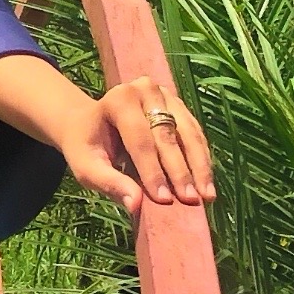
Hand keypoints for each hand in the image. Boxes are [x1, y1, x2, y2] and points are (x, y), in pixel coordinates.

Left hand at [69, 79, 215, 212]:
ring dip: (199, 166)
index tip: (164, 199)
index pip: (140, 139)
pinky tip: (207, 182)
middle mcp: (145, 90)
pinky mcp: (178, 105)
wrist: (90, 124)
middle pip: (167, 135)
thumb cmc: (86, 148)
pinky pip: (194, 133)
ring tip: (207, 195)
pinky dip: (201, 158)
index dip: (152, 171)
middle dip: (180, 171)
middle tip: (190, 200)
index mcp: (119, 99)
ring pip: (187, 133)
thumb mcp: (87, 167)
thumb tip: (135, 204)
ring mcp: (165, 95)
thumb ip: (110, 183)